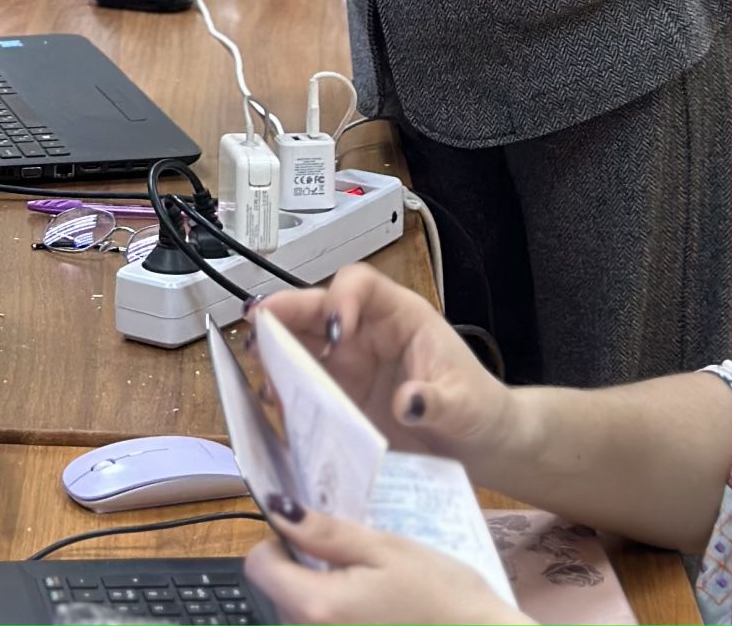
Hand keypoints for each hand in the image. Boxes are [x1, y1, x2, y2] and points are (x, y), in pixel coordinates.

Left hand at [245, 504, 526, 624]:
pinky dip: (336, 620)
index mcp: (318, 607)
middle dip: (301, 572)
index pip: (258, 567)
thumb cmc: (442, 596)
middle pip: (276, 595)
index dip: (278, 544)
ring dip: (318, 598)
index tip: (310, 537)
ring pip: (298, 618)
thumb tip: (278, 509)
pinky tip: (372, 615)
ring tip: (367, 590)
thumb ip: (325, 532)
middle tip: (350, 562)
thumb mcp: (384, 549)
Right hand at [247, 266, 516, 474]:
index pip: (361, 285)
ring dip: (275, 345)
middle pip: (317, 307)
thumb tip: (407, 401)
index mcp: (398, 317)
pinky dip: (282, 386)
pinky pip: (302, 384)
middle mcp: (365, 333)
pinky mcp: (338, 397)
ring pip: (301, 341)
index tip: (335, 329)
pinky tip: (270, 399)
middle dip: (285, 310)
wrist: (477, 446)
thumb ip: (436, 401)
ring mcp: (347, 365)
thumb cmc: (476, 409)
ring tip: (254, 361)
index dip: (341, 297)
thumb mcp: (464, 405)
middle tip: (257, 323)